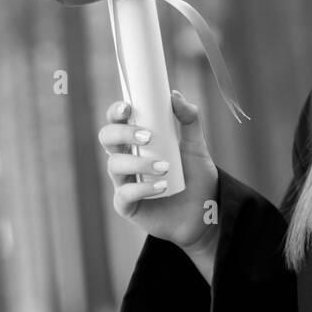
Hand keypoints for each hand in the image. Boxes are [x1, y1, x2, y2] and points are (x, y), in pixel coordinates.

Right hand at [99, 90, 219, 252]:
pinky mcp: (127, 205)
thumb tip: (175, 95)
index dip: (117, 111)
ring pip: (114, 164)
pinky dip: (142, 188)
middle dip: (123, 134)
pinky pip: (123, 194)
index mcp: (137, 140)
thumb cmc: (196, 179)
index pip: (118, 120)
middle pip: (106, 138)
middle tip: (149, 137)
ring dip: (139, 163)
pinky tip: (162, 187)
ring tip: (165, 168)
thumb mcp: (197, 147)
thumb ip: (189, 120)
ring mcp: (124, 182)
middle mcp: (126, 158)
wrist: (205, 216)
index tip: (129, 107)